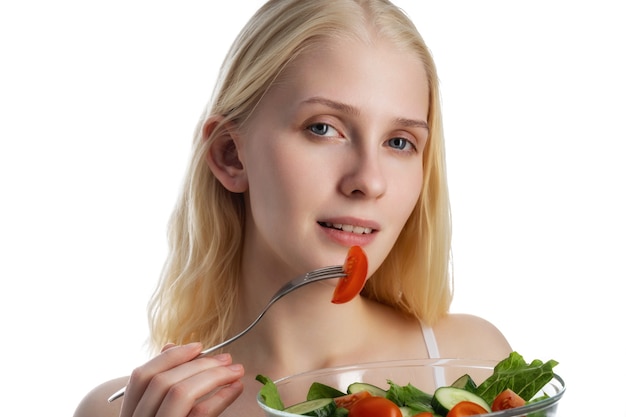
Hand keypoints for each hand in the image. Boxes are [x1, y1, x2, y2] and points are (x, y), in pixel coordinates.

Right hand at [120, 342, 244, 416]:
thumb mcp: (159, 415)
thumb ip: (162, 388)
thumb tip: (170, 347)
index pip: (140, 377)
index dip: (169, 357)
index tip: (199, 346)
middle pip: (163, 382)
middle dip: (199, 364)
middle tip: (227, 359)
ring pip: (179, 393)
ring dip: (213, 375)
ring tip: (236, 371)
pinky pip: (201, 415)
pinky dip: (221, 397)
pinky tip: (235, 390)